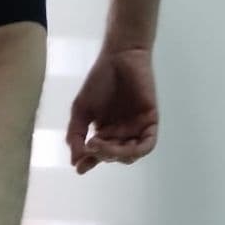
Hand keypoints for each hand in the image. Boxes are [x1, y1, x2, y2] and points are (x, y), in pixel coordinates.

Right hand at [65, 47, 158, 175]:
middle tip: (90, 145)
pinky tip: (124, 147)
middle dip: (100, 155)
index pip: (97, 156)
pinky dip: (137, 151)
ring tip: (101, 144)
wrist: (119, 56)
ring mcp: (136, 129)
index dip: (88, 164)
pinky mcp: (150, 122)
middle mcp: (121, 134)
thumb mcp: (80, 110)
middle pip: (112, 157)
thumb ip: (75, 134)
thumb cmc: (99, 80)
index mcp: (104, 133)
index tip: (80, 168)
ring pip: (129, 155)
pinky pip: (147, 145)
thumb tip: (74, 161)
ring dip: (115, 154)